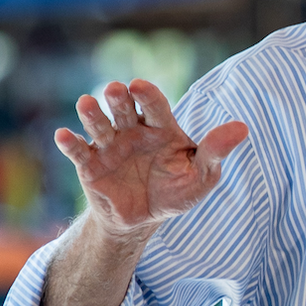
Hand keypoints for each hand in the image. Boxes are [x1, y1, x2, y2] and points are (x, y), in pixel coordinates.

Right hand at [53, 79, 247, 245]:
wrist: (144, 219)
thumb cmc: (176, 190)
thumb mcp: (202, 175)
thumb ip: (216, 151)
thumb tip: (242, 128)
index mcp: (162, 128)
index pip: (156, 107)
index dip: (149, 96)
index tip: (141, 87)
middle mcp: (133, 131)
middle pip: (125, 110)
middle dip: (119, 100)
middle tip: (115, 91)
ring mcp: (109, 146)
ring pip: (99, 125)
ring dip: (92, 114)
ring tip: (86, 104)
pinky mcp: (89, 164)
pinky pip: (78, 151)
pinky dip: (69, 142)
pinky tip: (63, 135)